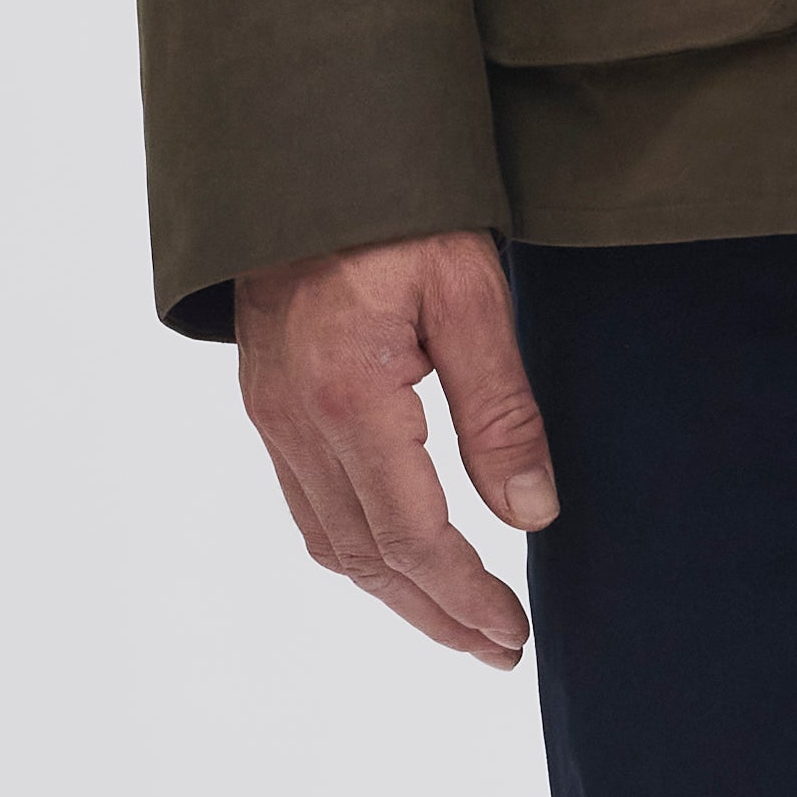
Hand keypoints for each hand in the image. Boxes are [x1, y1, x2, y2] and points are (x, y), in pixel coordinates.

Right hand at [233, 232, 557, 668]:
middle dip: (434, 614)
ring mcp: (271, 414)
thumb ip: (500, 410)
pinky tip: (399, 555)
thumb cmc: (395, 207)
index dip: (464, 597)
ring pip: (329, 539)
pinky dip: (357, 547)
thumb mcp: (471, 293)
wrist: (301, 149)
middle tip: (498, 647)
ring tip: (458, 619)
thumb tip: (530, 516)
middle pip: (365, 556)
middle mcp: (295, 420)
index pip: (411, 535)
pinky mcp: (266, 401)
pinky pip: (307, 503)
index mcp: (348, 396)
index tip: (512, 631)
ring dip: (394, 591)